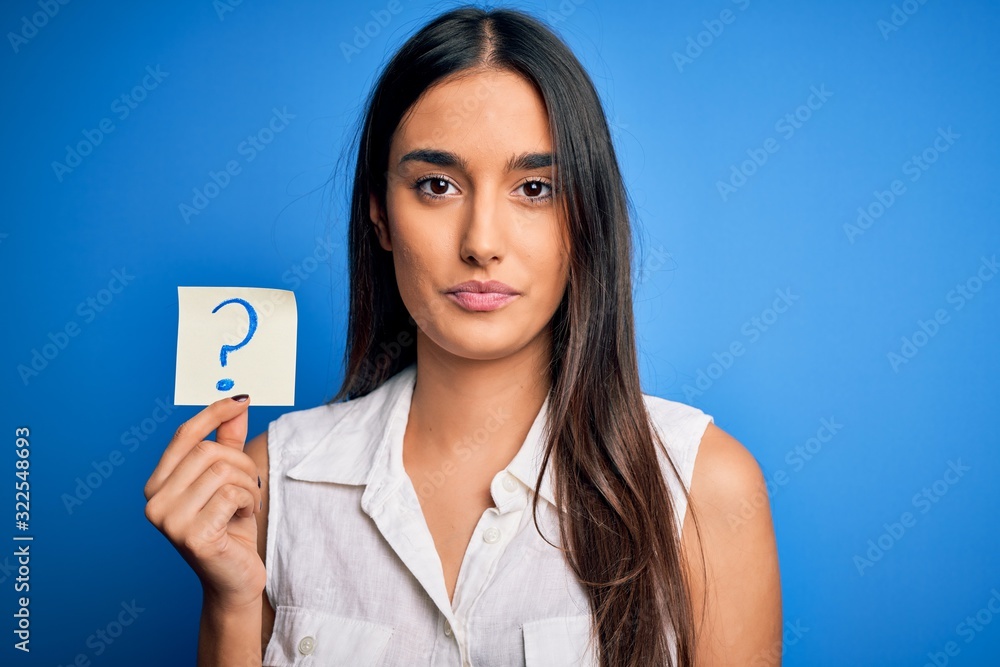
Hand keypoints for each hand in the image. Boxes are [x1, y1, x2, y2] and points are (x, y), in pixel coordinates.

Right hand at [144, 395, 264, 608]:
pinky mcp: (192, 536)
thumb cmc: (230, 529)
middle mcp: (154, 502)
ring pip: (221, 471)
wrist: (234, 580)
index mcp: (157, 485)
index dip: (213, 413)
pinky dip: (249, 501)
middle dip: (241, 463)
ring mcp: (169, 521)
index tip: (241, 400)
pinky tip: (243, 518)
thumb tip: (237, 402)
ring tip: (246, 505)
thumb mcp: (229, 479)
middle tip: (252, 485)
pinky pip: (231, 494)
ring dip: (248, 485)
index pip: (184, 436)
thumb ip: (229, 442)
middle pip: (207, 451)